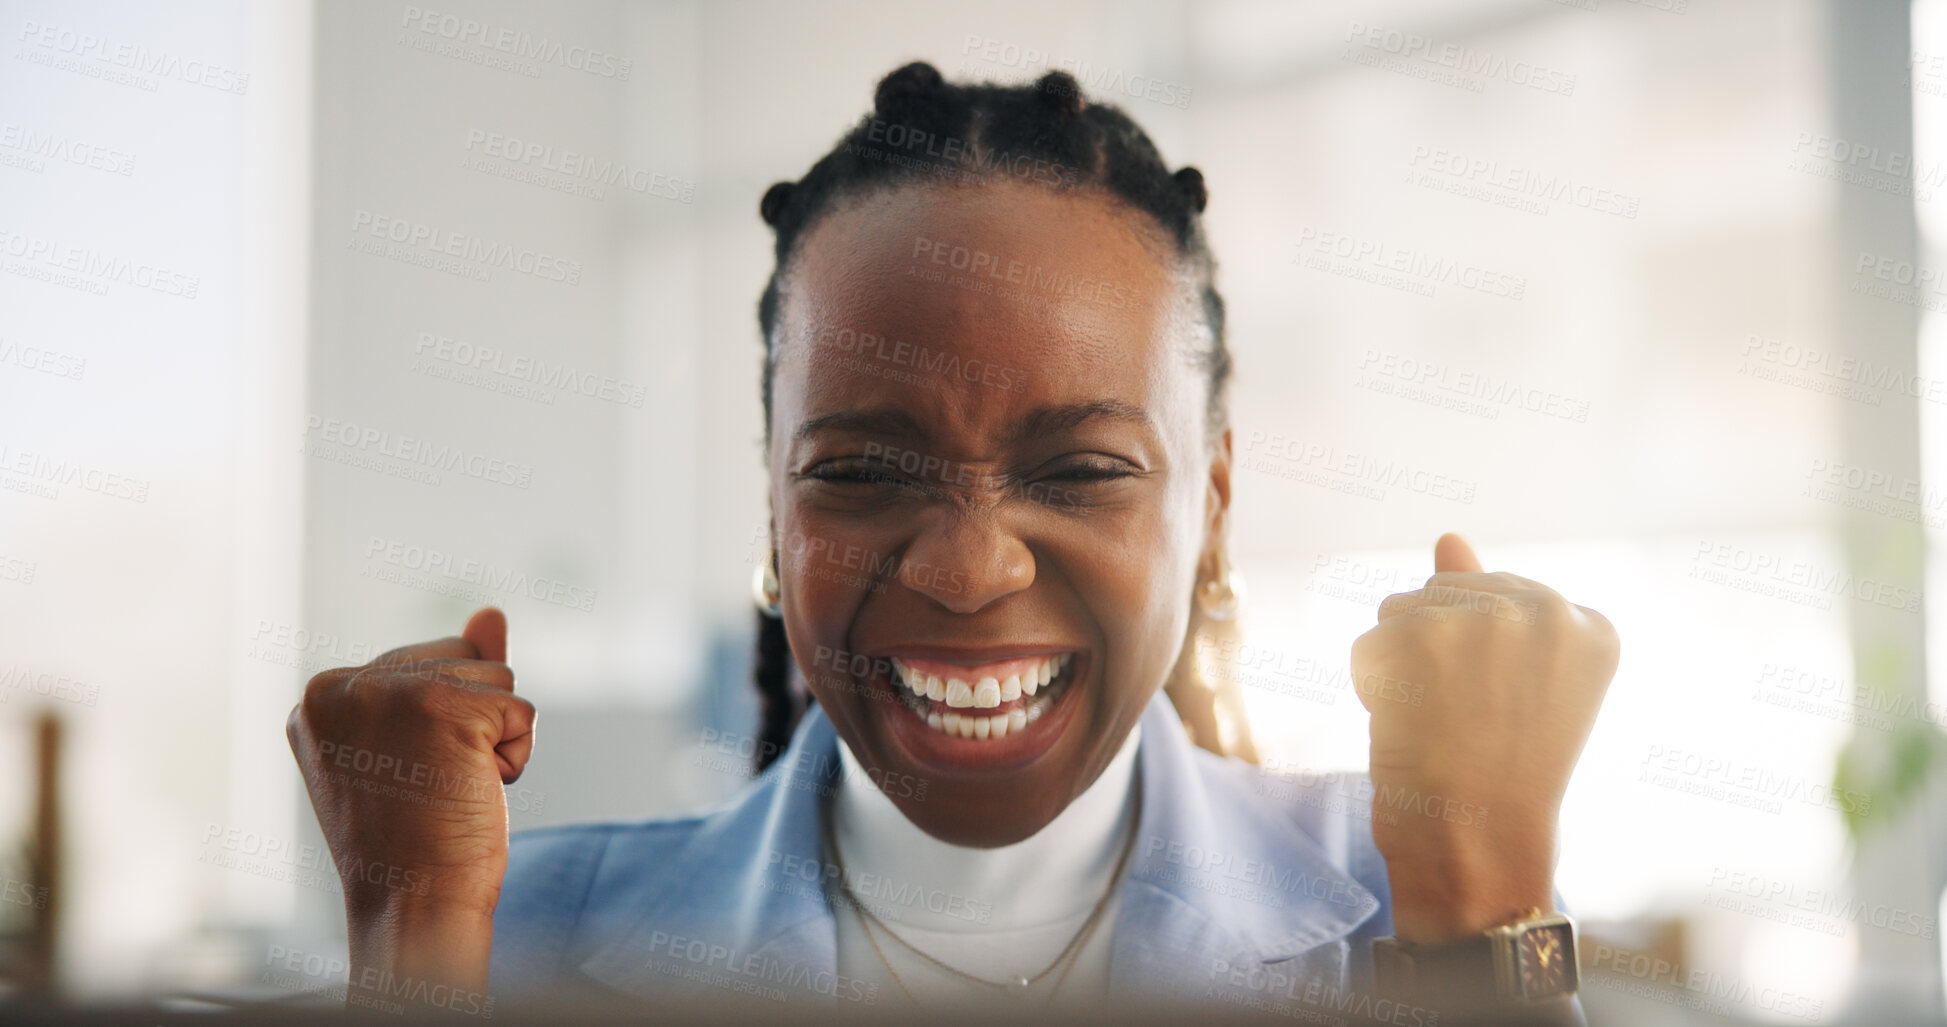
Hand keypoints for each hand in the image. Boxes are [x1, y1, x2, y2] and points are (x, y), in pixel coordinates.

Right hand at [286, 607, 533, 1002]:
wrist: (413, 907)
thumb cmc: (416, 840)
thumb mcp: (420, 747)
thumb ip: (451, 672)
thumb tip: (491, 613)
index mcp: (321, 695)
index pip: (425, 660)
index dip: (441, 723)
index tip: (405, 779)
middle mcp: (345, 683)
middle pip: (463, 656)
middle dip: (471, 721)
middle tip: (430, 787)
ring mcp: (393, 690)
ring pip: (497, 676)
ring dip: (494, 738)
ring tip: (449, 790)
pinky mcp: (446, 706)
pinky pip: (523, 709)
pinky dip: (516, 755)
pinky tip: (475, 791)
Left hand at [1350, 534, 1616, 943]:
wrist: (1476, 847)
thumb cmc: (1499, 779)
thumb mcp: (1514, 683)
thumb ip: (1488, 600)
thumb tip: (1449, 537)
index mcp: (1591, 626)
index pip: (1498, 600)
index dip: (1482, 666)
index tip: (1505, 715)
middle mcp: (1547, 609)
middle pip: (1446, 595)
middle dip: (1438, 657)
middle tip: (1470, 725)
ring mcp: (1483, 618)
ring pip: (1401, 613)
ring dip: (1403, 671)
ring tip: (1441, 727)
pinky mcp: (1419, 635)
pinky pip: (1368, 648)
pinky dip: (1373, 692)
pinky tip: (1410, 732)